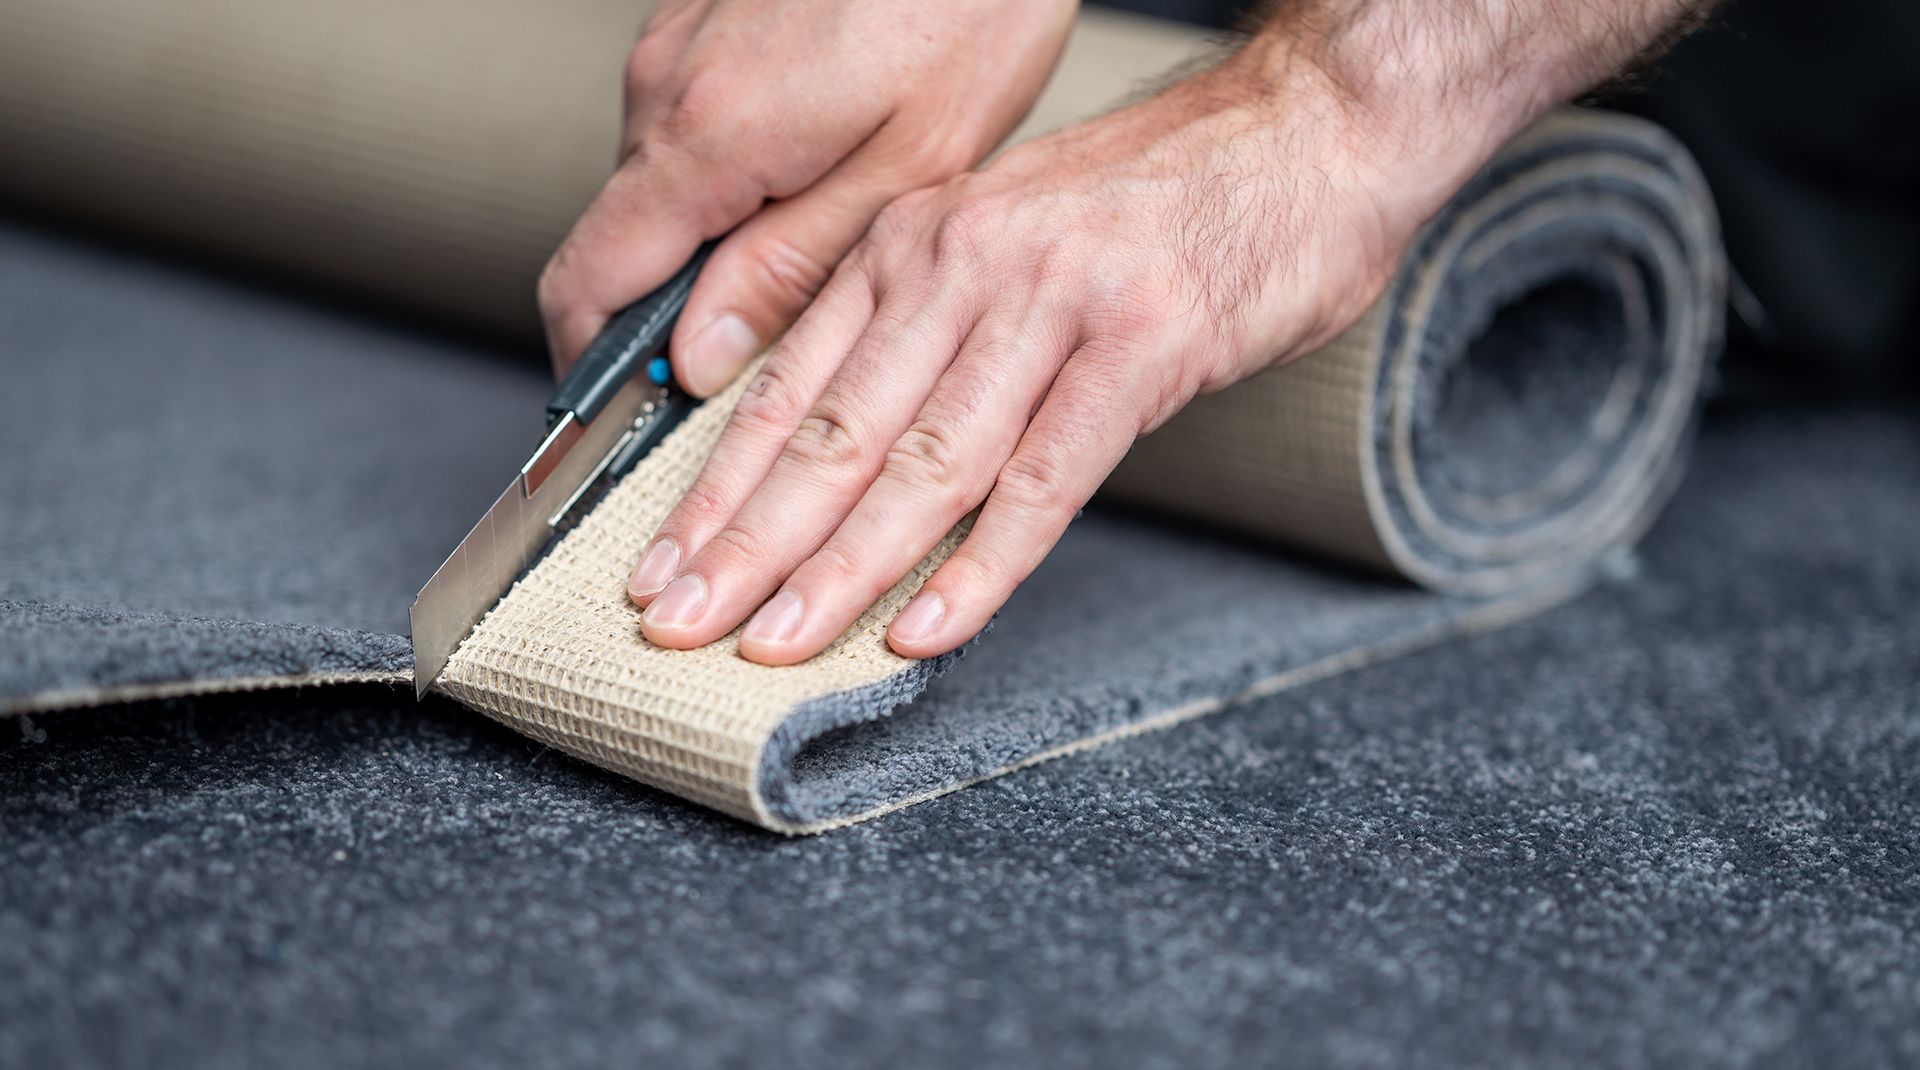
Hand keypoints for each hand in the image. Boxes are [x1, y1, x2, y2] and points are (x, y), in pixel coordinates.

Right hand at [538, 0, 1074, 394]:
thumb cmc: (966, 5)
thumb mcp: (904, 168)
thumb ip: (788, 270)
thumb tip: (698, 358)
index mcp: (704, 136)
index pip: (585, 289)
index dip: (595, 374)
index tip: (633, 424)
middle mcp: (665, 86)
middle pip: (622, 245)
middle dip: (674, 315)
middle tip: (766, 354)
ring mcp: (676, 46)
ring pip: (660, 188)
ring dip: (713, 239)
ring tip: (818, 242)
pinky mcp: (702, 22)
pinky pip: (690, 128)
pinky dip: (732, 176)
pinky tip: (816, 169)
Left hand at [627, 59, 1437, 662]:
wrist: (1304, 135)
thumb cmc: (1158, 205)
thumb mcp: (1005, 240)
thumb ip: (922, 332)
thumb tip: (843, 455)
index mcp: (913, 243)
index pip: (788, 386)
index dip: (716, 489)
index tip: (660, 569)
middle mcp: (961, 263)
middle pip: (833, 433)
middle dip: (745, 545)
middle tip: (677, 626)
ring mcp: (1050, 302)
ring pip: (921, 462)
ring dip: (840, 568)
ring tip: (772, 644)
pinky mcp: (1140, 344)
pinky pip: (1042, 478)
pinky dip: (980, 566)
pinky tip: (925, 630)